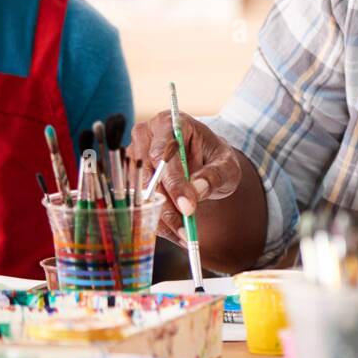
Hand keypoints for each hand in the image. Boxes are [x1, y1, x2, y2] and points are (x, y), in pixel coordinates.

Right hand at [126, 112, 241, 245]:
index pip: (164, 154)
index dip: (175, 183)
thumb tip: (197, 190)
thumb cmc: (215, 158)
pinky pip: (139, 205)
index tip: (188, 207)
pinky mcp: (131, 178)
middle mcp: (146, 136)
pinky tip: (176, 233)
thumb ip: (214, 174)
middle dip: (167, 206)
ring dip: (161, 218)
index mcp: (170, 123)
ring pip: (140, 194)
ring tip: (185, 235)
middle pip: (148, 176)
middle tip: (186, 229)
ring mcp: (134, 157)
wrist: (206, 162)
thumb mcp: (226, 164)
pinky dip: (157, 222)